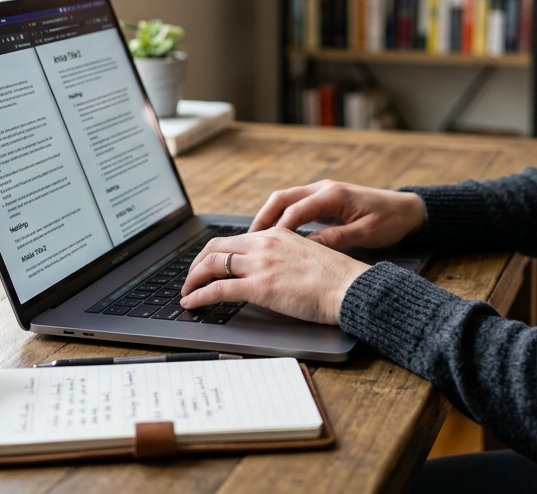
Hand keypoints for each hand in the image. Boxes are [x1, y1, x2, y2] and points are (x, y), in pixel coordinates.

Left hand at [179, 228, 370, 324]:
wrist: (350, 287)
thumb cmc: (337, 278)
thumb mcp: (306, 255)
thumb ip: (284, 257)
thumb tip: (270, 270)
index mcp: (277, 234)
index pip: (234, 239)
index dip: (214, 253)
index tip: (207, 265)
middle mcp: (265, 243)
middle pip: (215, 247)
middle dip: (196, 264)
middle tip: (191, 279)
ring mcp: (260, 264)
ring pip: (211, 265)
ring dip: (193, 279)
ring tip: (187, 293)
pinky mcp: (259, 286)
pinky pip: (217, 289)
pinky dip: (199, 296)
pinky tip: (192, 303)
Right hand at [250, 179, 426, 250]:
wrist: (407, 210)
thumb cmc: (390, 221)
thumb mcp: (366, 233)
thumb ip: (336, 239)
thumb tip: (307, 247)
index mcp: (333, 195)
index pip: (296, 210)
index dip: (278, 228)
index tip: (265, 246)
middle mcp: (324, 189)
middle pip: (282, 199)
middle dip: (263, 218)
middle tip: (248, 240)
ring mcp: (322, 193)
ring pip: (285, 201)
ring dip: (269, 217)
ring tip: (254, 240)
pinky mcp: (324, 201)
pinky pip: (295, 206)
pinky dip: (281, 218)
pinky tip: (274, 237)